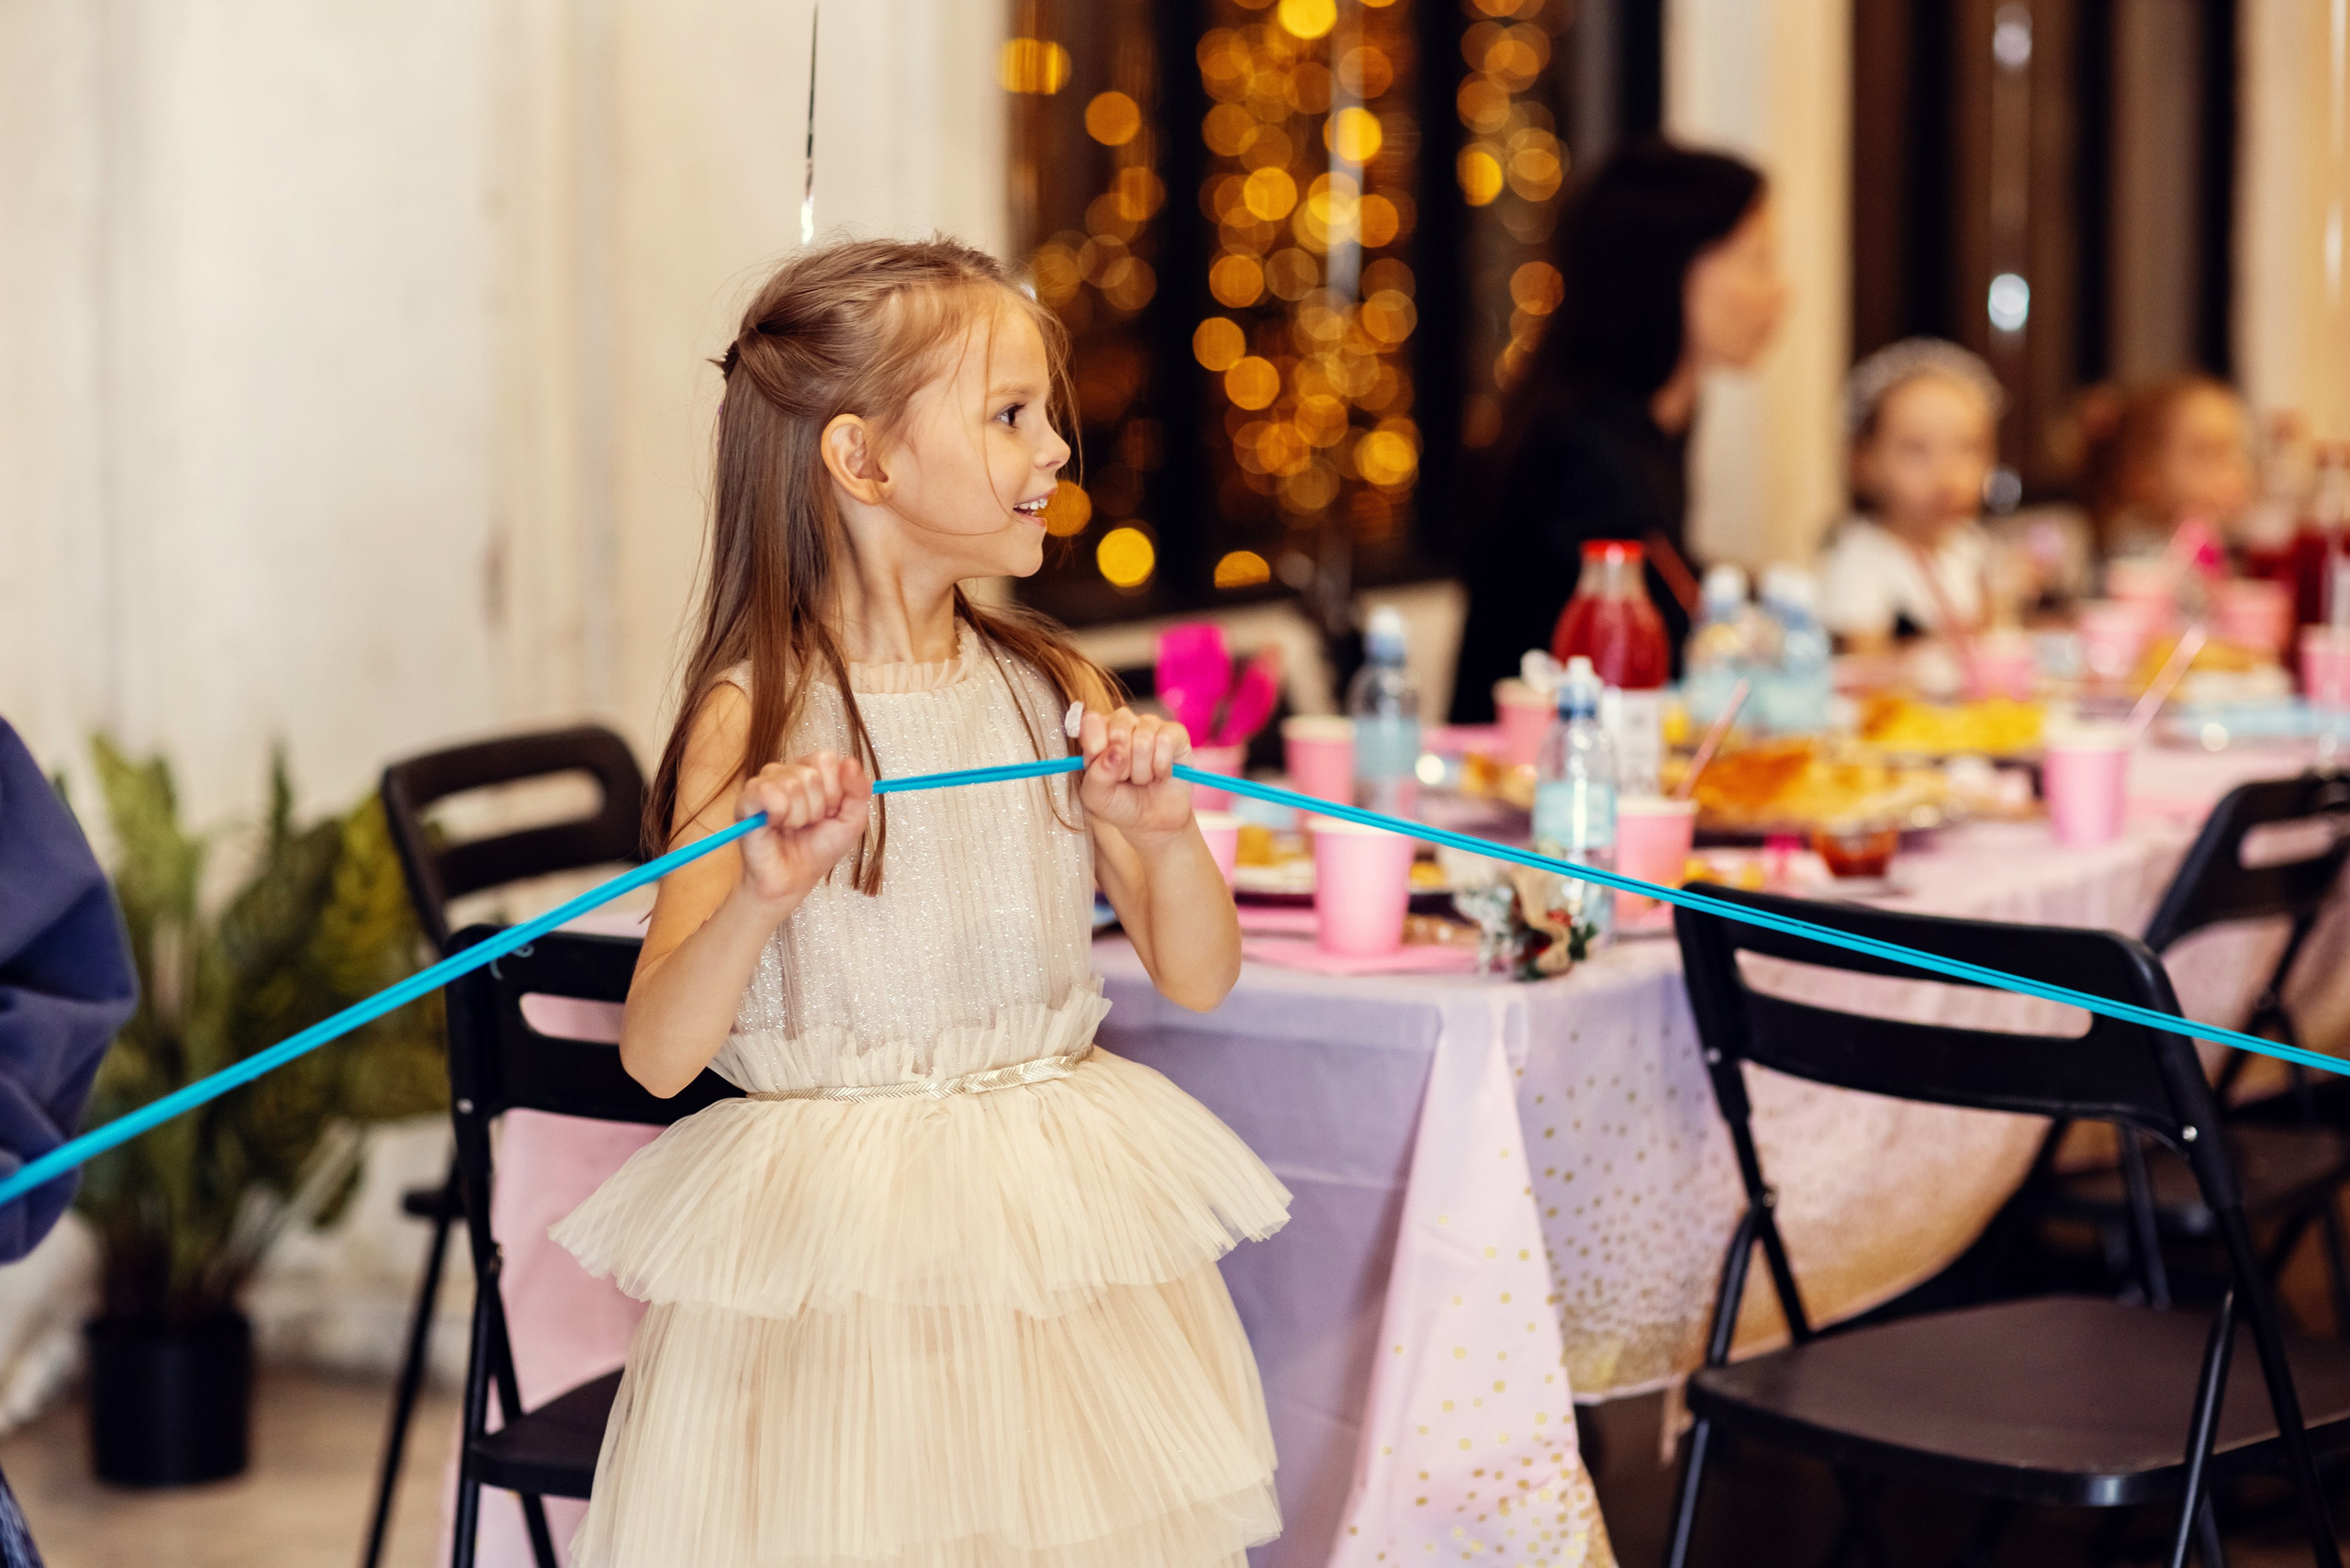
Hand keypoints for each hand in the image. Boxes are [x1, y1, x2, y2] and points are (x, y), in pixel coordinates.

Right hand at [734, 751, 869, 911]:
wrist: (794, 879)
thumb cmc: (819, 848)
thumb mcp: (852, 820)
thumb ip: (859, 790)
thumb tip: (850, 762)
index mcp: (810, 772)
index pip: (826, 759)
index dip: (834, 791)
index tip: (829, 812)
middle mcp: (785, 772)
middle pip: (811, 773)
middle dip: (818, 807)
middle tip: (809, 824)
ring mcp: (763, 784)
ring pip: (792, 784)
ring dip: (800, 816)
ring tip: (792, 828)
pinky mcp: (746, 801)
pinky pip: (768, 792)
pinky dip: (780, 814)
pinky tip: (775, 825)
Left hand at [1077, 707, 1192, 843]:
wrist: (1153, 821)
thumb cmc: (1120, 803)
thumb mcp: (1096, 797)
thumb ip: (1096, 774)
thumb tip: (1115, 752)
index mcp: (1098, 731)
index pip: (1091, 721)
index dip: (1096, 746)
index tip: (1102, 769)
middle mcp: (1123, 722)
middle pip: (1118, 732)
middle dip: (1122, 766)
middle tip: (1125, 777)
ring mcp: (1149, 725)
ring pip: (1143, 741)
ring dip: (1143, 771)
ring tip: (1143, 778)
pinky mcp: (1175, 732)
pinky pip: (1165, 741)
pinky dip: (1162, 767)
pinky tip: (1161, 774)